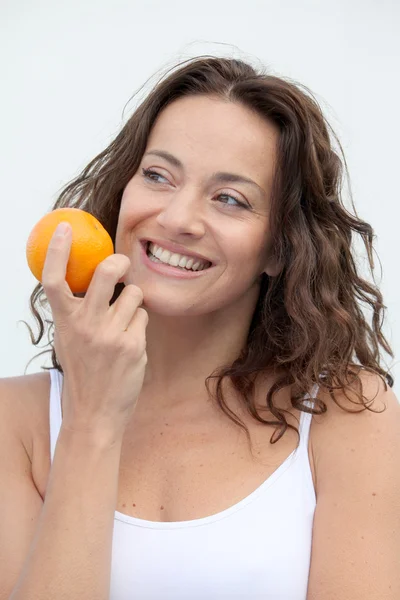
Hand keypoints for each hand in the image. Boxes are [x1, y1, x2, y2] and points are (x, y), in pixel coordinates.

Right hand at [42, 221, 147, 440]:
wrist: (94, 413)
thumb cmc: (83, 372)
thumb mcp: (69, 339)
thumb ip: (76, 312)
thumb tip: (87, 281)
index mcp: (65, 322)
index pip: (54, 279)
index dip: (57, 251)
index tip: (62, 228)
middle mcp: (86, 325)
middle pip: (106, 273)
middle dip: (119, 261)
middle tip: (122, 263)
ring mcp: (111, 334)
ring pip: (134, 294)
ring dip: (132, 303)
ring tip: (123, 324)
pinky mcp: (133, 345)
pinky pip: (143, 317)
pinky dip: (139, 325)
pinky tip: (130, 344)